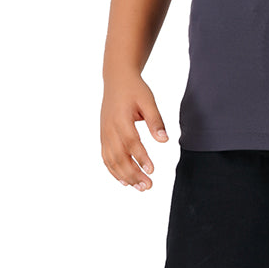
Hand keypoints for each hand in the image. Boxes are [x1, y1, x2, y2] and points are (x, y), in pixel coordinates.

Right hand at [100, 72, 168, 189]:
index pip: (130, 142)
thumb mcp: (148, 100)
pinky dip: (114, 171)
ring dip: (125, 176)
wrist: (116, 80)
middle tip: (148, 186)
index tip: (152, 170)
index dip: (140, 157)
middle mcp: (109, 128)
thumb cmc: (135, 90)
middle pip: (119, 156)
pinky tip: (125, 182)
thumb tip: (164, 140)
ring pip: (111, 160)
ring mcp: (104, 134)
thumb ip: (155, 120)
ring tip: (140, 187)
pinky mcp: (104, 137)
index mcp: (121, 118)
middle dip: (133, 173)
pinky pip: (106, 158)